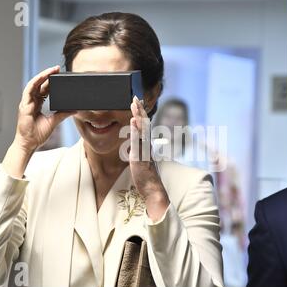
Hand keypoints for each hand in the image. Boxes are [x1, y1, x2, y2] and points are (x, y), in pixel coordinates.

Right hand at [14, 66, 75, 152]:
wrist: (29, 144)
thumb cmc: (37, 135)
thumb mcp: (53, 122)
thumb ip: (62, 114)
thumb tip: (73, 110)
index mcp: (36, 104)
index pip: (43, 89)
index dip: (50, 82)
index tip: (59, 76)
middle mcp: (30, 102)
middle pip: (39, 85)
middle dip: (47, 75)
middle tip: (57, 68)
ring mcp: (26, 103)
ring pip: (33, 84)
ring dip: (42, 76)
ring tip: (51, 70)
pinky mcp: (24, 106)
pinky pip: (29, 91)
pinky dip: (35, 83)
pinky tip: (41, 77)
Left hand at [129, 96, 169, 221]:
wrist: (153, 189)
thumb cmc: (146, 176)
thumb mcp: (141, 159)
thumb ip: (139, 150)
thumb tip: (134, 144)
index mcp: (147, 145)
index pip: (144, 126)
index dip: (140, 114)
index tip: (137, 102)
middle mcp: (147, 146)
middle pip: (144, 124)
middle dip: (140, 110)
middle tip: (136, 97)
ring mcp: (145, 151)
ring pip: (142, 130)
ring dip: (138, 116)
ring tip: (135, 104)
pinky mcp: (140, 157)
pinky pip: (138, 142)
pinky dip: (135, 130)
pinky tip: (133, 121)